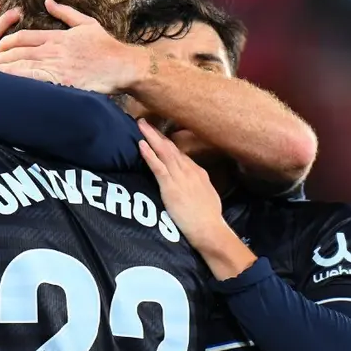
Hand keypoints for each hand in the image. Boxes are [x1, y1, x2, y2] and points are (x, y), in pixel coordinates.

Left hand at [0, 0, 137, 93]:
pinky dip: (21, 84)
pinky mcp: (62, 82)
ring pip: (24, 67)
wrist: (122, 65)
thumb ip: (65, 12)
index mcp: (57, 37)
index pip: (26, 37)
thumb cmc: (107, 46)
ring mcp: (57, 66)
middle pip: (19, 52)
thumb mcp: (86, 23)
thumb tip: (48, 1)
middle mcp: (54, 50)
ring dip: (4, 71)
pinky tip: (9, 88)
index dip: (9, 41)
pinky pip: (36, 83)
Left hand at [136, 119, 225, 251]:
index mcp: (198, 172)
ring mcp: (180, 178)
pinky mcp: (171, 187)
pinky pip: (158, 167)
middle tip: (145, 121)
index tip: (158, 134)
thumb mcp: (206, 194)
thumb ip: (197, 185)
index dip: (167, 143)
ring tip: (141, 125)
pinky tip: (141, 145)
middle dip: (157, 134)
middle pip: (171, 148)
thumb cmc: (209, 217)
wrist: (210, 229)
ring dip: (151, 137)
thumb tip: (191, 182)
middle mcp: (189, 171)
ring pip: (164, 152)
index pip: (180, 154)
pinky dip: (149, 155)